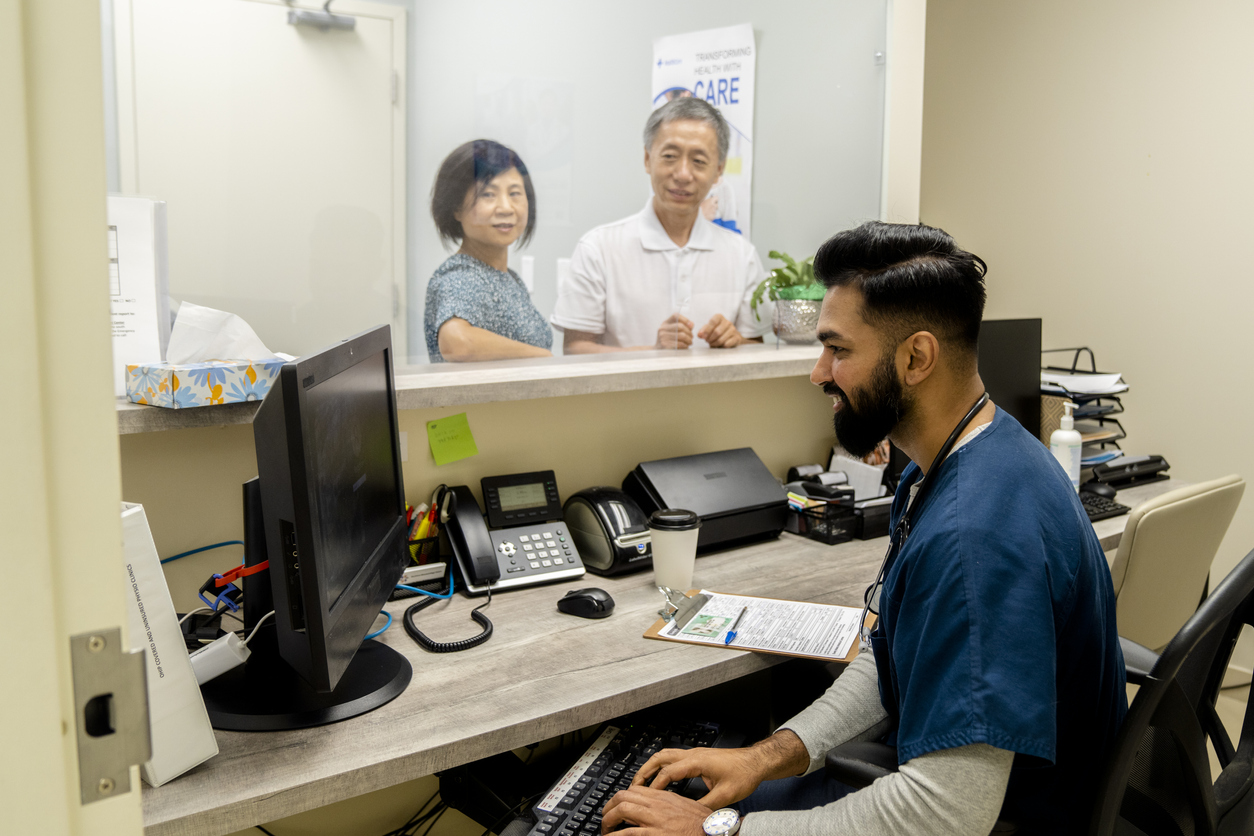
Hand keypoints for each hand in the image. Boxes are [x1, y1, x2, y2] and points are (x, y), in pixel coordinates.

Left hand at [600, 785, 709, 835]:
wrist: (714, 833)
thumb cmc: (704, 824)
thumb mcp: (685, 807)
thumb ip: (668, 805)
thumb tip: (658, 808)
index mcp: (664, 797)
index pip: (635, 789)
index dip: (622, 797)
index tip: (617, 806)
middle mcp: (657, 805)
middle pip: (623, 796)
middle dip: (609, 806)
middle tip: (606, 818)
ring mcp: (654, 820)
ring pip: (622, 810)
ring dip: (608, 820)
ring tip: (605, 830)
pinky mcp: (654, 835)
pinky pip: (628, 833)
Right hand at [630, 746, 762, 810]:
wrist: (756, 761)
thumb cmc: (744, 774)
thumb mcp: (725, 795)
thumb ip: (706, 806)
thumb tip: (692, 817)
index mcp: (697, 762)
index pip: (668, 771)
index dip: (655, 785)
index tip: (647, 796)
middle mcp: (693, 754)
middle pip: (660, 757)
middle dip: (644, 770)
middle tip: (634, 785)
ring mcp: (695, 753)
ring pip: (666, 754)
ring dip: (652, 766)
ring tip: (643, 780)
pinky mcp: (698, 756)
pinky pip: (673, 757)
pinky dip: (662, 765)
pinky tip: (661, 775)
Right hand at [656, 314, 694, 348]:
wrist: (658, 352)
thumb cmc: (668, 341)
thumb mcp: (672, 331)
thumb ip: (682, 326)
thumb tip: (691, 324)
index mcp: (665, 323)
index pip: (676, 316)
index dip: (685, 319)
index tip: (691, 326)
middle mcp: (662, 329)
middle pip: (680, 326)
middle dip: (689, 332)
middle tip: (691, 337)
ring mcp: (663, 337)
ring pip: (682, 335)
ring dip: (689, 339)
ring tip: (690, 342)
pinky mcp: (665, 345)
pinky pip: (680, 344)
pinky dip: (686, 345)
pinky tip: (686, 346)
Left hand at [697, 314, 743, 347]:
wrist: (731, 337)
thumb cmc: (717, 332)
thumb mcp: (709, 329)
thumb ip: (703, 331)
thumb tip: (700, 335)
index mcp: (719, 317)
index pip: (713, 321)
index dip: (706, 330)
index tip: (702, 337)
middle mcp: (727, 322)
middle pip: (717, 331)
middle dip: (710, 339)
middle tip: (707, 341)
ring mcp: (733, 330)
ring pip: (721, 339)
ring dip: (715, 343)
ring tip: (712, 344)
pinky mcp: (737, 338)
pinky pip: (727, 344)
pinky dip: (721, 346)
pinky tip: (720, 346)